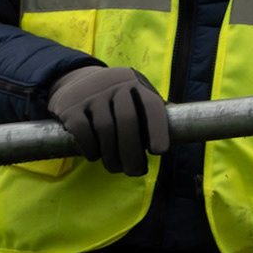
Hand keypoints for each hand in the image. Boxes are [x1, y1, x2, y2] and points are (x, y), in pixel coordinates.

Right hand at [46, 66, 169, 176]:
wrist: (76, 81)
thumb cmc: (115, 96)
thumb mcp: (135, 94)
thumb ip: (153, 111)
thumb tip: (182, 130)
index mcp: (136, 84)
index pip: (151, 105)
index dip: (157, 128)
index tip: (159, 152)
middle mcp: (115, 85)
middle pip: (127, 121)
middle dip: (132, 152)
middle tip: (135, 172)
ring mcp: (92, 94)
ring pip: (105, 129)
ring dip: (111, 155)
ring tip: (115, 168)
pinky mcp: (70, 106)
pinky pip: (83, 131)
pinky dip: (91, 148)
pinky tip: (95, 156)